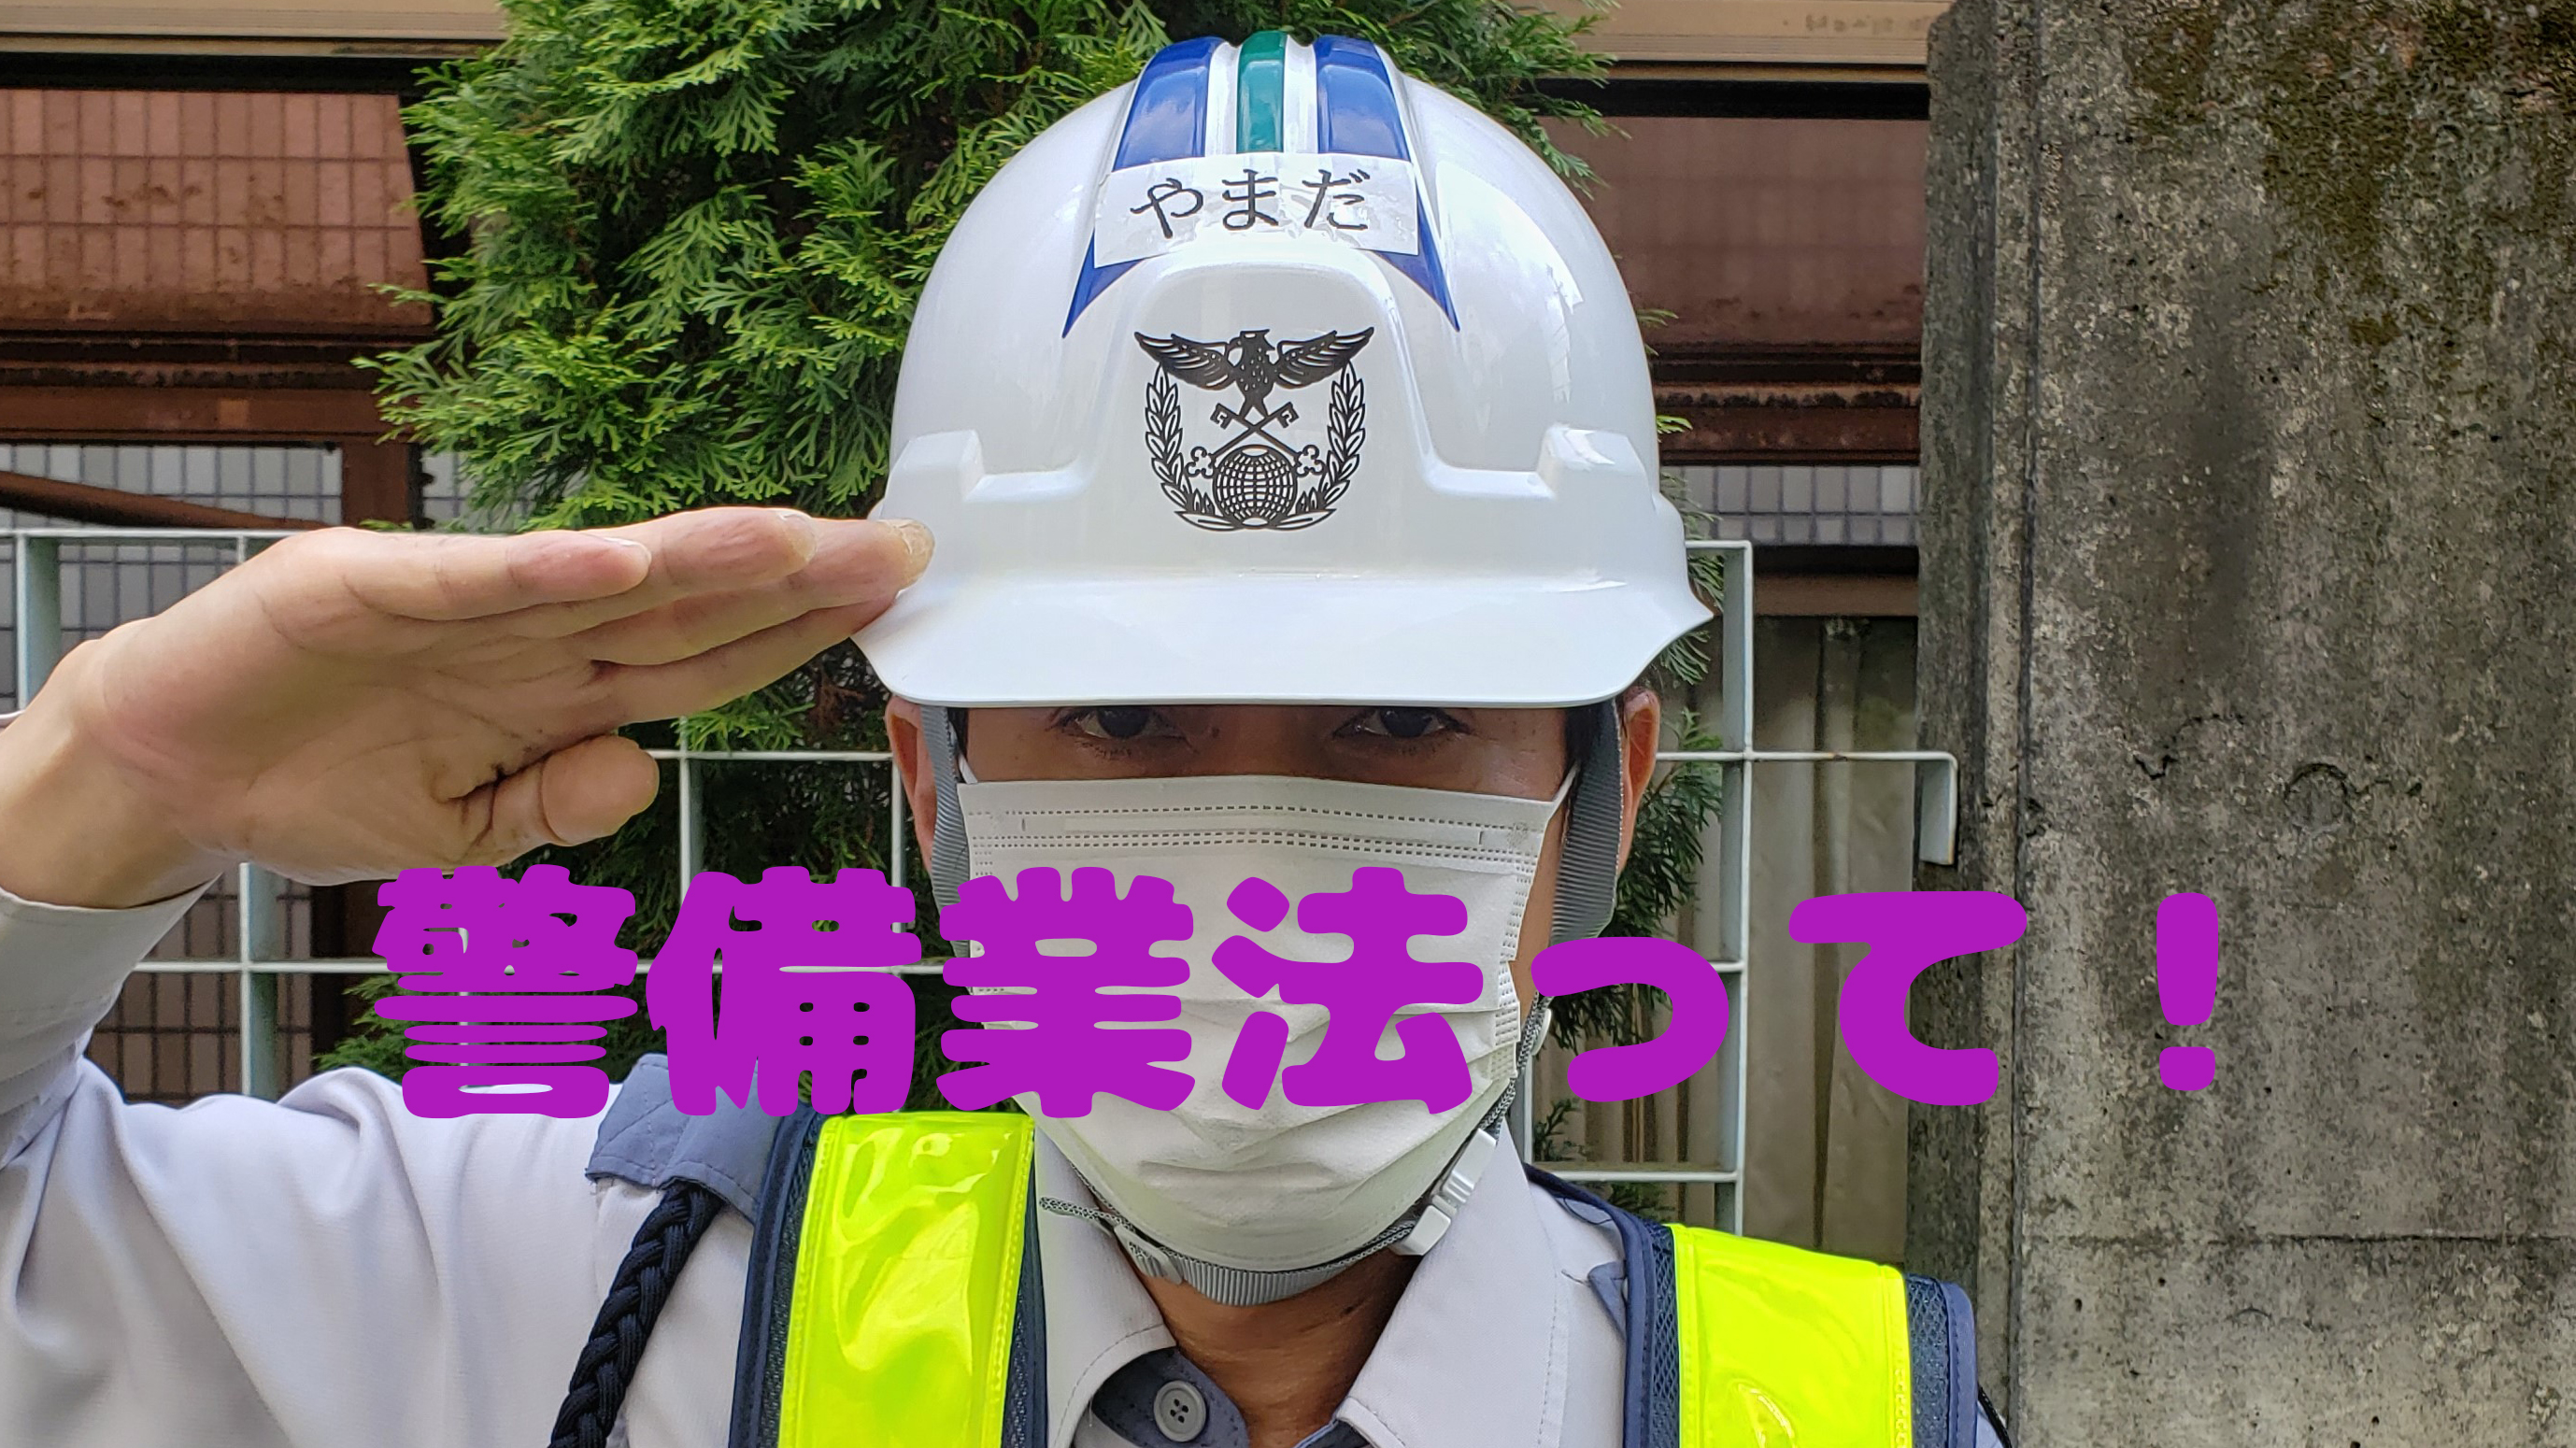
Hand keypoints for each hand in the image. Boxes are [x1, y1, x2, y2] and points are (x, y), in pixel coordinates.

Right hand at [0, 509, 925, 906]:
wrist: (172, 777)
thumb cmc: (321, 787)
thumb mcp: (463, 837)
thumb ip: (559, 806)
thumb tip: (648, 772)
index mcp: (558, 687)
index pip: (706, 654)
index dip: (798, 630)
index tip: (889, 608)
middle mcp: (528, 632)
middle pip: (686, 602)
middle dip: (793, 578)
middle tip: (899, 550)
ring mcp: (455, 603)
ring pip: (602, 576)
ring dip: (705, 557)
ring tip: (800, 540)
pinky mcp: (365, 585)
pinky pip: (473, 579)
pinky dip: (546, 568)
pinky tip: (626, 558)